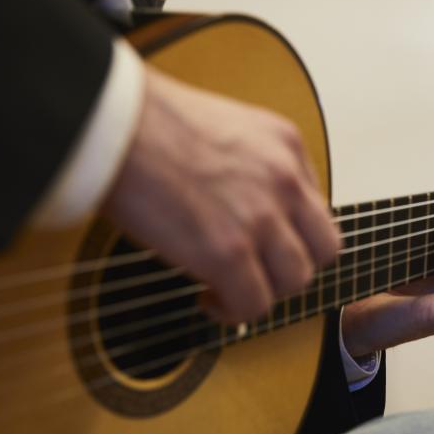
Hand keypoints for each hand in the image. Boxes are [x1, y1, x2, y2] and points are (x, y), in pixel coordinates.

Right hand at [103, 67, 340, 323]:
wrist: (110, 121)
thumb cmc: (147, 121)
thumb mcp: (226, 124)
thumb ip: (254, 163)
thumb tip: (245, 208)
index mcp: (286, 144)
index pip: (317, 208)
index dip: (292, 234)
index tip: (264, 243)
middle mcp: (285, 180)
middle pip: (323, 249)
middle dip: (291, 266)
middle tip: (255, 270)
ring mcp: (261, 218)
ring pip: (295, 280)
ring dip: (265, 290)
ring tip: (229, 287)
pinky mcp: (228, 252)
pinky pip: (254, 304)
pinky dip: (234, 311)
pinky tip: (208, 299)